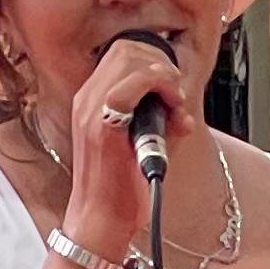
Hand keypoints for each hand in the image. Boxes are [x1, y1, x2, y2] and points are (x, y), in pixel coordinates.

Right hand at [55, 31, 196, 264]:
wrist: (102, 220)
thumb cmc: (121, 187)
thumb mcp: (143, 143)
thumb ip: (162, 120)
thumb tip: (182, 110)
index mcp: (92, 99)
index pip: (122, 52)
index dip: (155, 60)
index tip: (173, 87)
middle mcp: (87, 99)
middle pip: (127, 48)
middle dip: (162, 64)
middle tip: (176, 94)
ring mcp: (91, 110)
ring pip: (129, 58)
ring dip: (163, 75)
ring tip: (174, 103)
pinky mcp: (101, 126)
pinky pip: (130, 86)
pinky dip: (158, 87)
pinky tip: (171, 107)